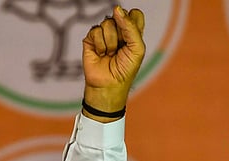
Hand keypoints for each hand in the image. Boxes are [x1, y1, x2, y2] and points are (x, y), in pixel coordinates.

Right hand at [81, 6, 145, 120]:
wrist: (109, 84)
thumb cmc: (126, 69)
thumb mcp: (137, 48)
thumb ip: (131, 27)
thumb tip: (117, 9)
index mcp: (133, 32)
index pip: (135, 14)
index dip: (132, 20)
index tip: (131, 35)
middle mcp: (119, 31)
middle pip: (120, 16)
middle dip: (121, 33)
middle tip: (121, 48)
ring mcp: (104, 33)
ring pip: (107, 22)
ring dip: (111, 42)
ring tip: (111, 54)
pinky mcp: (91, 38)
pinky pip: (96, 30)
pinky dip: (100, 45)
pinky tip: (101, 54)